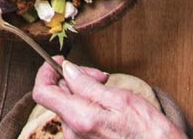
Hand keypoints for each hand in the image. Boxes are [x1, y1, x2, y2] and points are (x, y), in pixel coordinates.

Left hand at [32, 60, 183, 138]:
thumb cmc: (150, 134)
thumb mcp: (120, 100)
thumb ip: (87, 85)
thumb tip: (66, 70)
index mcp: (79, 119)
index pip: (42, 92)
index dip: (45, 72)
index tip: (59, 61)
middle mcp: (74, 134)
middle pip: (59, 96)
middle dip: (74, 79)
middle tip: (99, 75)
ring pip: (70, 106)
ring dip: (83, 92)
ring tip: (108, 90)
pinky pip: (79, 119)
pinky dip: (89, 107)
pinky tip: (108, 107)